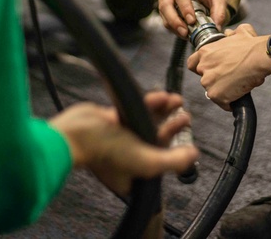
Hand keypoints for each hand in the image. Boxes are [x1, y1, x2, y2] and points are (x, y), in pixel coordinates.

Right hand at [49, 90, 198, 196]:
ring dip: (164, 112)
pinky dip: (150, 103)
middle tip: (185, 117)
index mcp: (135, 175)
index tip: (189, 139)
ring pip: (148, 123)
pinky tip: (162, 96)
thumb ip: (172, 161)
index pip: (161, 163)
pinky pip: (136, 111)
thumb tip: (194, 155)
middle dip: (172, 127)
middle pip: (156, 141)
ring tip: (177, 101)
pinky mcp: (113, 120)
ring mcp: (120, 139)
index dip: (177, 151)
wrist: (76, 133)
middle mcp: (128, 158)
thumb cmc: (107, 152)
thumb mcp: (146, 161)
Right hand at [158, 0, 228, 37]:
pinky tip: (183, 33)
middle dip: (174, 20)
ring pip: (163, 13)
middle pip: (166, 3)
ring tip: (185, 35)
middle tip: (185, 32)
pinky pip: (164, 19)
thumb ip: (219, 11)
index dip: (185, 8)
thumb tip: (216, 27)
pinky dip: (173, 28)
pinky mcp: (163, 8)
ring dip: (173, 26)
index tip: (192, 21)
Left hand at [187, 24, 270, 110]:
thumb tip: (229, 33)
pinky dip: (230, 102)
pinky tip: (239, 95)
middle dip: (215, 80)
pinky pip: (222, 102)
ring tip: (237, 85)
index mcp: (205, 52)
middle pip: (204, 78)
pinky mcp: (215, 95)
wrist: (259, 58)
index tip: (212, 70)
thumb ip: (230, 34)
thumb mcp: (239, 32)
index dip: (202, 68)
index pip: (192, 64)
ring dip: (223, 90)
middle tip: (230, 78)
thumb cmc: (251, 46)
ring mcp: (207, 82)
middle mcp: (203, 67)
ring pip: (213, 91)